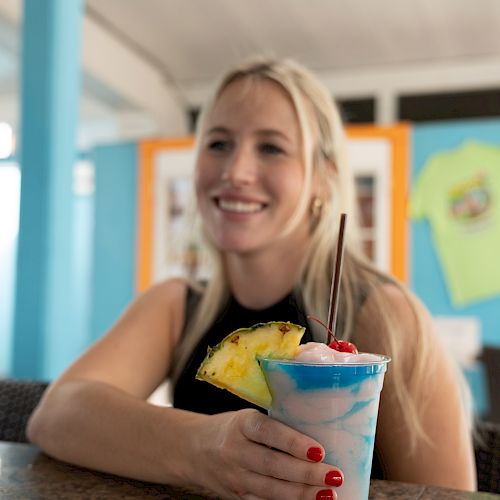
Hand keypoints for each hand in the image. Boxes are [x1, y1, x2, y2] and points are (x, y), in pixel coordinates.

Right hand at [186, 409, 342, 499]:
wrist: (193, 449)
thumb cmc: (232, 428)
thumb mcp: (247, 418)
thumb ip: (274, 426)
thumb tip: (319, 427)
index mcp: (241, 424)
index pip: (268, 432)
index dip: (293, 442)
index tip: (319, 451)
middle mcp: (235, 450)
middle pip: (272, 465)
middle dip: (306, 473)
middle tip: (334, 475)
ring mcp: (235, 477)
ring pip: (270, 489)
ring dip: (302, 494)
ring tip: (328, 494)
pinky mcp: (237, 496)